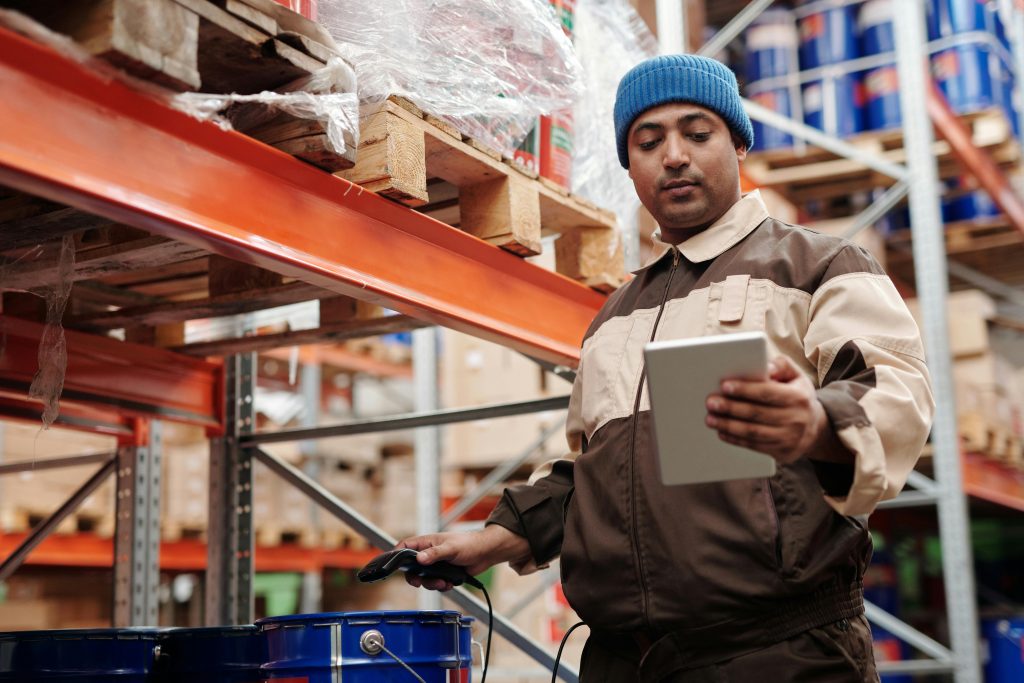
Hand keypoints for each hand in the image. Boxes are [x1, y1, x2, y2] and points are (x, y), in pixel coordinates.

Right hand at [397, 524, 530, 590]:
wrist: (486, 553)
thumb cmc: (469, 544)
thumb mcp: (451, 548)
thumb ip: (434, 554)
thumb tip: (419, 559)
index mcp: (426, 542)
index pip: (405, 547)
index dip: (396, 556)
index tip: (393, 567)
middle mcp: (429, 553)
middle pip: (411, 568)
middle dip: (415, 578)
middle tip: (419, 583)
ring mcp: (436, 564)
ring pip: (424, 578)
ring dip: (431, 584)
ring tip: (443, 583)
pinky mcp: (444, 574)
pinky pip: (436, 584)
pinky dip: (441, 586)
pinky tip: (450, 584)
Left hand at [704, 355, 829, 464]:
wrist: (816, 429)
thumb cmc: (798, 397)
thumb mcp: (796, 377)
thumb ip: (781, 365)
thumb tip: (765, 366)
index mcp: (798, 397)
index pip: (767, 393)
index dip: (745, 389)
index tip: (724, 386)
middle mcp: (796, 419)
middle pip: (756, 413)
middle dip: (730, 408)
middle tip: (711, 403)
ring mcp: (789, 438)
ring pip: (753, 432)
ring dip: (728, 425)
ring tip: (710, 419)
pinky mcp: (782, 452)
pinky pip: (754, 446)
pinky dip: (735, 439)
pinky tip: (722, 432)